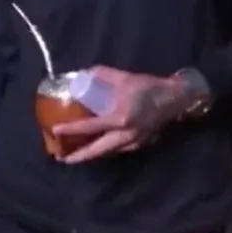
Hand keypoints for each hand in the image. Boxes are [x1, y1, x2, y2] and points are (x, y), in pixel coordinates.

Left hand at [52, 67, 189, 161]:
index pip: (90, 127)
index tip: (55, 131)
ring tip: (75, 155)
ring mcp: (133, 143)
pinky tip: (97, 147)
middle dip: (79, 156)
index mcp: (119, 118)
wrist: (175, 99)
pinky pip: (117, 150)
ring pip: (107, 153)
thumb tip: (83, 75)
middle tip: (61, 158)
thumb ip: (102, 75)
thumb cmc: (148, 87)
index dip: (71, 129)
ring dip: (91, 155)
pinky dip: (105, 150)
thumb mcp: (123, 77)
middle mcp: (125, 135)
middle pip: (97, 151)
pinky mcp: (140, 145)